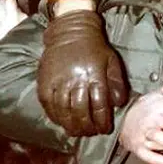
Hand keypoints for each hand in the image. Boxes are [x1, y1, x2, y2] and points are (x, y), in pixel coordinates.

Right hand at [37, 10, 127, 135]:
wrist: (71, 31)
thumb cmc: (95, 48)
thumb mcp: (112, 61)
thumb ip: (117, 83)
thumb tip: (118, 105)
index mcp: (95, 74)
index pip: (99, 105)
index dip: (102, 121)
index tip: (105, 129)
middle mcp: (76, 79)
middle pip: (81, 112)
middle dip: (87, 127)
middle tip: (91, 133)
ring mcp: (58, 81)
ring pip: (64, 111)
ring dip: (71, 126)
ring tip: (77, 132)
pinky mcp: (45, 82)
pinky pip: (49, 105)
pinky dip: (55, 117)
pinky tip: (62, 122)